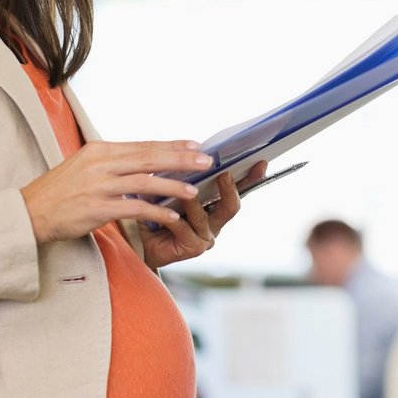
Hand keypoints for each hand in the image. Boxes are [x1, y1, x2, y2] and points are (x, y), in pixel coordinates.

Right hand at [20, 140, 210, 243]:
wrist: (28, 213)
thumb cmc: (59, 192)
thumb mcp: (85, 167)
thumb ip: (113, 163)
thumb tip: (144, 160)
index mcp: (99, 150)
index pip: (143, 145)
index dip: (171, 145)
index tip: (195, 144)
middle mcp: (100, 163)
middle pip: (149, 158)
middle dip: (180, 159)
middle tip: (206, 160)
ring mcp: (98, 185)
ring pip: (145, 182)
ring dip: (172, 186)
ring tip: (194, 190)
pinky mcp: (96, 208)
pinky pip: (133, 208)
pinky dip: (155, 212)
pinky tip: (172, 216)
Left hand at [139, 161, 268, 266]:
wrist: (138, 239)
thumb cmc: (155, 210)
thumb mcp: (171, 187)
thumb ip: (184, 174)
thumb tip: (194, 150)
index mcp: (215, 205)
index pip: (239, 189)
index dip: (251, 177)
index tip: (260, 161)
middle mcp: (215, 222)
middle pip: (231, 206)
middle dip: (230, 189)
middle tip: (225, 174)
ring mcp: (206, 236)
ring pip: (203, 216)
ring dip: (193, 201)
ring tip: (187, 188)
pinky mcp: (192, 247)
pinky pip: (183, 228)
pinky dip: (173, 217)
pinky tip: (163, 209)